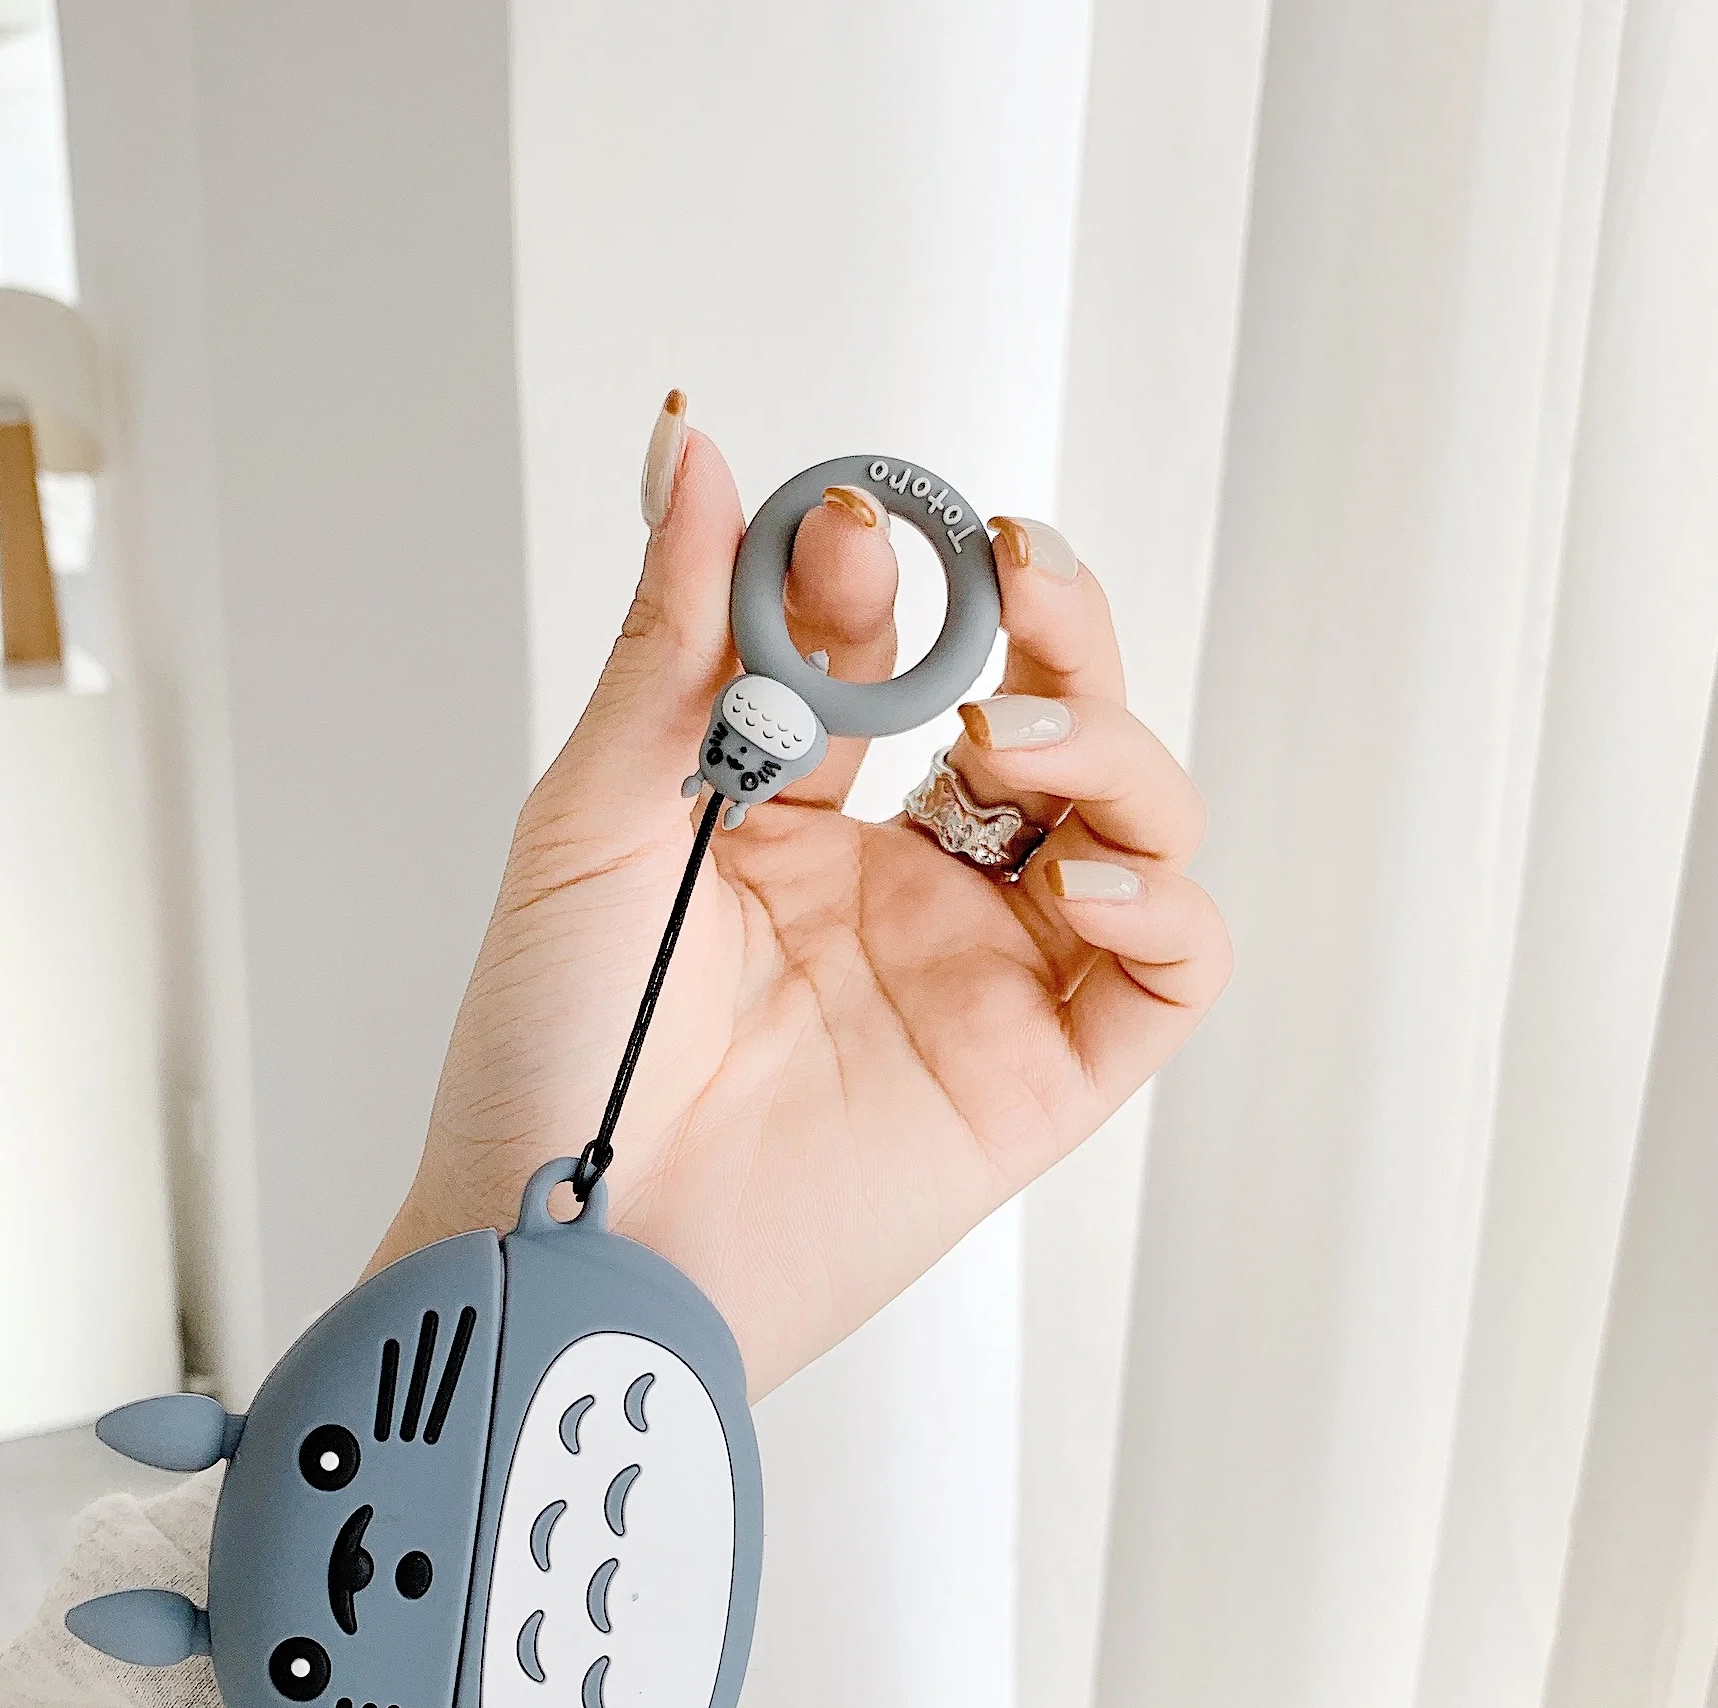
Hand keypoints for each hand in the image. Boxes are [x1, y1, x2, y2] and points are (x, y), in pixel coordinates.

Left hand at [374, 397, 1230, 1398]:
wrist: (566, 1249)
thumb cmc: (549, 1058)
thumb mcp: (598, 822)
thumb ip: (672, 641)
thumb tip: (691, 448)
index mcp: (789, 819)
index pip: (892, 656)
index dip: (890, 579)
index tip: (858, 524)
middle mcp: (899, 887)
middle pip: (1040, 717)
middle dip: (1048, 624)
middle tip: (1014, 570)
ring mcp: (975, 976)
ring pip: (1127, 822)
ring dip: (1108, 744)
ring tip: (1011, 737)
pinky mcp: (1035, 1079)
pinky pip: (1165, 976)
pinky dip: (1168, 905)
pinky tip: (1089, 877)